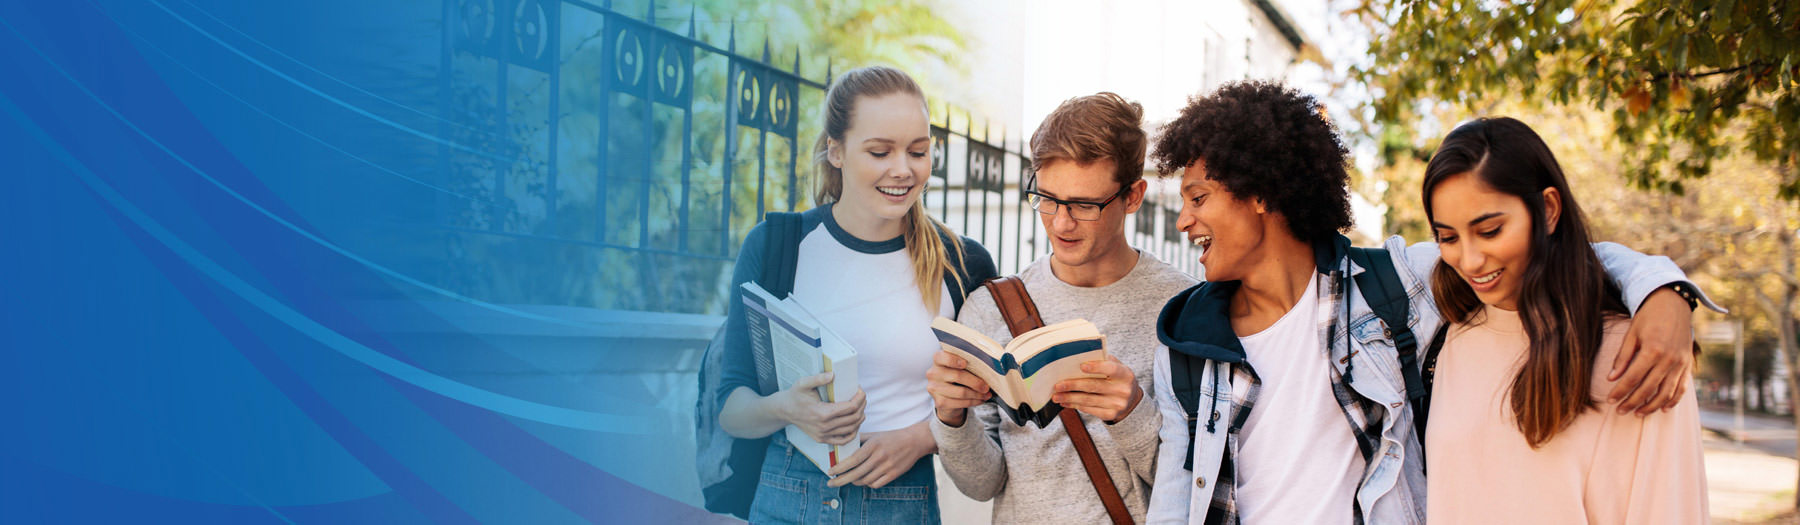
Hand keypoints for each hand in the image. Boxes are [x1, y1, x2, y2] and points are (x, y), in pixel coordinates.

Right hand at [777, 372, 865, 444]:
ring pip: (851, 429)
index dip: (860, 398)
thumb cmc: (795, 395)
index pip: (850, 407)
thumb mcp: (803, 383)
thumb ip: (818, 379)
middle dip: (862, 406)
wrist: (784, 410)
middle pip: (854, 418)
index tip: (860, 390)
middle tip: (862, 397)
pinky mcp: (822, 439)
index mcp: (823, 413)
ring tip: (860, 408)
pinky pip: (843, 440)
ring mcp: (824, 435)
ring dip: (860, 418)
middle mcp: (825, 426)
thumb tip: (832, 375)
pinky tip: (855, 424)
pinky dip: (853, 433)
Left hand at [826, 421, 934, 487]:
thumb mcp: (875, 435)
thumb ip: (860, 439)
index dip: (840, 467)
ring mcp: (887, 467)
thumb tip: (843, 445)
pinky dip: (867, 484)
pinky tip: (864, 480)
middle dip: (840, 480)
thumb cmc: (892, 437)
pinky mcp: (894, 474)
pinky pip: (876, 484)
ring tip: (848, 479)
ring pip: (865, 480)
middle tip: (830, 483)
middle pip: (856, 473)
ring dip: (854, 481)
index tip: (830, 471)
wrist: (915, 441)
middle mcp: (879, 457)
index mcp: (873, 445)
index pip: (853, 459)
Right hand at [926, 350, 990, 426]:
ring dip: (977, 394)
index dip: (954, 360)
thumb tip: (988, 367)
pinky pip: (960, 403)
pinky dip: (973, 402)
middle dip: (976, 382)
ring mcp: (934, 388)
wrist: (946, 396)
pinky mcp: (939, 402)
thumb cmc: (956, 376)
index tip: (965, 363)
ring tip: (986, 394)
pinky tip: (980, 400)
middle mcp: (933, 373)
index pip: (943, 357)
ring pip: (961, 392)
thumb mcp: (959, 366)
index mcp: (938, 359)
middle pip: (958, 376)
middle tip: (986, 386)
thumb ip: (967, 362)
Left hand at [1051, 355, 1142, 422]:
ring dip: (1069, 398)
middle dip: (1073, 385)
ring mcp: (1117, 404)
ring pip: (1088, 400)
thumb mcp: (1116, 367)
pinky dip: (1075, 405)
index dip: (1097, 367)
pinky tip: (1065, 402)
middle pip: (1094, 386)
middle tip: (1057, 385)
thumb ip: (1102, 361)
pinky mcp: (1110, 414)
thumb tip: (1077, 359)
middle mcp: (1123, 390)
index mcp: (1125, 374)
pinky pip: (1089, 410)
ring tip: (1056, 396)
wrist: (1131, 399)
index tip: (1081, 366)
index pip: (1111, 369)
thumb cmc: (1117, 378)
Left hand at [1609, 288, 1694, 414]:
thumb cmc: (1649, 317)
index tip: (1610, 401)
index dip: (1620, 392)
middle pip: (1648, 389)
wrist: (1674, 304)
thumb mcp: (1632, 333)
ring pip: (1666, 393)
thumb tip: (1611, 378)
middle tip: (1620, 411)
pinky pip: (1681, 388)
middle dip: (1632, 402)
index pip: (1632, 378)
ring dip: (1651, 406)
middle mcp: (1668, 359)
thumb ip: (1622, 357)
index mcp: (1652, 350)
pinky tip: (1662, 408)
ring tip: (1637, 413)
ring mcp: (1680, 364)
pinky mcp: (1688, 365)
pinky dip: (1672, 400)